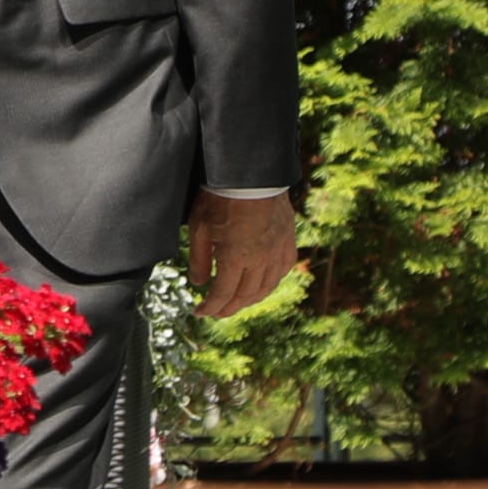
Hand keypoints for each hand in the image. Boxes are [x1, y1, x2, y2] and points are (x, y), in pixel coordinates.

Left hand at [187, 192, 297, 320]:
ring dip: (249, 299)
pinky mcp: (288, 243)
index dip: (211, 307)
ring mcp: (278, 252)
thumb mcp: (199, 227)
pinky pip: (282, 272)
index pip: (223, 293)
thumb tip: (199, 284)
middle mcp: (261, 260)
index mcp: (237, 257)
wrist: (251, 175)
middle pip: (246, 295)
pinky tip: (260, 284)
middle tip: (216, 312)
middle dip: (229, 308)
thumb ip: (200, 259)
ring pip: (266, 287)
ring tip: (235, 303)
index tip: (199, 313)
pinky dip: (269, 283)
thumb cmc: (220, 197)